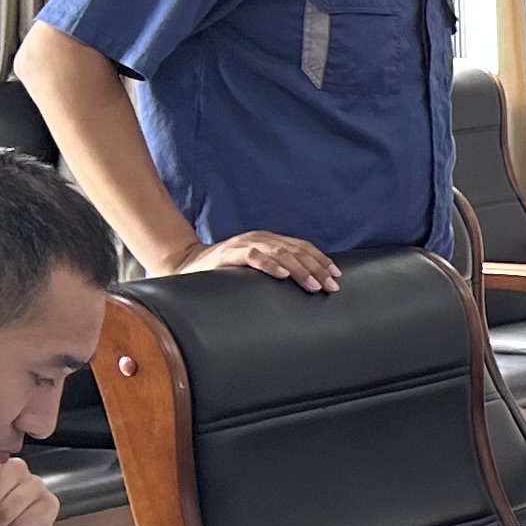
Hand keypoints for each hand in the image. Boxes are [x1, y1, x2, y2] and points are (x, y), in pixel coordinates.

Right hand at [176, 231, 341, 292]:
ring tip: (313, 284)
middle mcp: (260, 239)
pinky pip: (252, 257)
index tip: (337, 276)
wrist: (188, 265)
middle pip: (295, 251)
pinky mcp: (229, 254)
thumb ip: (277, 271)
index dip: (321, 260)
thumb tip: (307, 287)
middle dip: (316, 268)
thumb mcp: (257, 269)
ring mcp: (245, 245)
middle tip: (331, 286)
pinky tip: (282, 275)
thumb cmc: (227, 271)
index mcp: (270, 241)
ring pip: (279, 253)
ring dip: (299, 269)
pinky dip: (269, 265)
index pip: (302, 247)